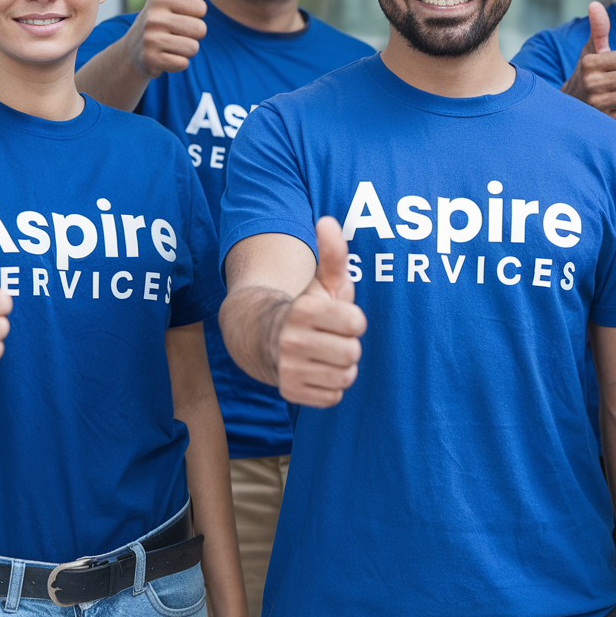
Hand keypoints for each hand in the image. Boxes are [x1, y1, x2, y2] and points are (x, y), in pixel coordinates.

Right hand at [126, 0, 207, 79]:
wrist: (132, 51)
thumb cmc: (156, 18)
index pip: (202, 10)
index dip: (195, 16)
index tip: (179, 17)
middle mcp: (153, 17)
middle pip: (201, 30)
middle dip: (193, 35)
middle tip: (175, 33)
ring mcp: (150, 39)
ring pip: (193, 48)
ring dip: (186, 50)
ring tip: (170, 44)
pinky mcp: (151, 60)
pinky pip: (183, 63)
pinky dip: (178, 63)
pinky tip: (165, 57)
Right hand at [275, 217, 366, 407]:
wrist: (259, 338)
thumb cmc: (304, 306)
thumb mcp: (320, 279)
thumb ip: (332, 252)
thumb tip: (328, 220)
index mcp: (302, 311)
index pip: (355, 322)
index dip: (353, 320)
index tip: (340, 318)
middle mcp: (292, 342)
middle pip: (352, 353)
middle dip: (348, 344)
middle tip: (333, 338)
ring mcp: (289, 370)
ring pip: (344, 377)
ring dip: (342, 366)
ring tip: (327, 354)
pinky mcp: (289, 393)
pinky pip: (332, 397)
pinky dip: (330, 385)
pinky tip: (318, 370)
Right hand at [561, 1, 615, 125]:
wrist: (567, 111)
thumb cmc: (585, 77)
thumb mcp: (590, 53)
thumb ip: (598, 29)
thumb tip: (596, 3)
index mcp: (588, 63)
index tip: (610, 70)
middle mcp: (590, 84)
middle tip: (612, 86)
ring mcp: (596, 106)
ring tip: (610, 99)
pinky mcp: (603, 124)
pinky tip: (609, 113)